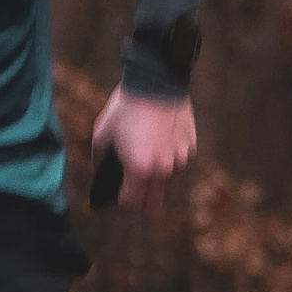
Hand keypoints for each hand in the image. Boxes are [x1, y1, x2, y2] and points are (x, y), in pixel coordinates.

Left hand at [91, 84, 195, 210]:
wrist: (156, 85)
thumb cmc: (125, 109)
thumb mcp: (102, 134)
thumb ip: (101, 160)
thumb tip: (102, 174)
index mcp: (139, 169)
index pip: (132, 203)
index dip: (123, 205)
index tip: (117, 202)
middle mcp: (163, 170)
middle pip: (155, 203)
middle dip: (142, 205)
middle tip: (131, 201)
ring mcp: (180, 161)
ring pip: (168, 186)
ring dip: (156, 186)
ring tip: (142, 178)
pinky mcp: (189, 150)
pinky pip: (177, 167)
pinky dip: (167, 167)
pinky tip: (156, 154)